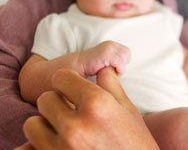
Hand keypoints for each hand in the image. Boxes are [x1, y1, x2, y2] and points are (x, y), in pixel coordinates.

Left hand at [15, 68, 158, 149]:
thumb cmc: (136, 144)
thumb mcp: (129, 111)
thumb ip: (111, 86)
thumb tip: (104, 68)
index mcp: (98, 104)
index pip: (61, 78)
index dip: (67, 81)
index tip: (72, 89)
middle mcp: (77, 125)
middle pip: (45, 100)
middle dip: (57, 103)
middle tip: (70, 112)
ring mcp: (63, 148)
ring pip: (32, 124)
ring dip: (45, 125)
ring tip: (63, 131)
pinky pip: (29, 148)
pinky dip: (38, 145)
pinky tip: (58, 145)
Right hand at [79, 41, 130, 75]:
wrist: (78, 65)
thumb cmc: (92, 66)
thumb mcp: (107, 60)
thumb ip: (117, 59)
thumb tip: (125, 65)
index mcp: (112, 44)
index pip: (127, 52)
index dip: (123, 61)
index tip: (114, 67)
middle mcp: (111, 44)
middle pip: (127, 55)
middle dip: (122, 64)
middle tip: (112, 70)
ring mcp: (108, 48)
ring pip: (124, 59)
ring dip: (119, 68)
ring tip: (109, 70)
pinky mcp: (105, 54)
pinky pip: (120, 63)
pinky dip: (118, 70)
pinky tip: (109, 71)